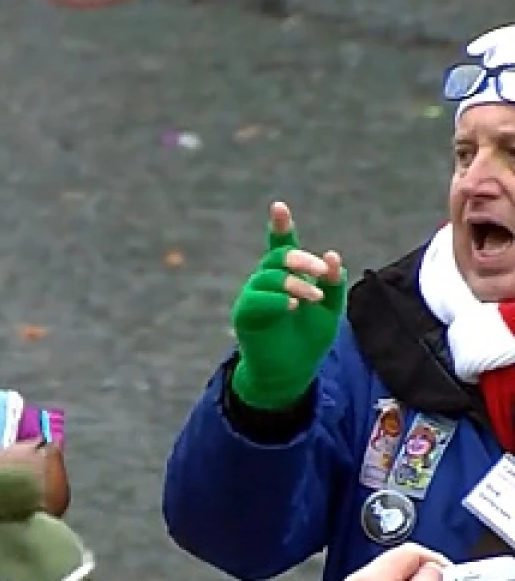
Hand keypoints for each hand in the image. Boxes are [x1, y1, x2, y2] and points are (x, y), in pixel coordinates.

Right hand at [228, 202, 346, 410]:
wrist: (291, 373)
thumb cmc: (309, 339)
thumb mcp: (331, 310)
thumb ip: (333, 284)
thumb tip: (334, 256)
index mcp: (288, 277)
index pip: (282, 246)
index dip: (280, 226)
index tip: (279, 206)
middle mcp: (267, 282)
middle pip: (279, 257)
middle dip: (301, 259)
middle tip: (322, 270)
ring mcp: (254, 297)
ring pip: (269, 277)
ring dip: (294, 283)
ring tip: (312, 297)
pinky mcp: (245, 315)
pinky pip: (256, 300)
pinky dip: (276, 300)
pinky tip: (292, 306)